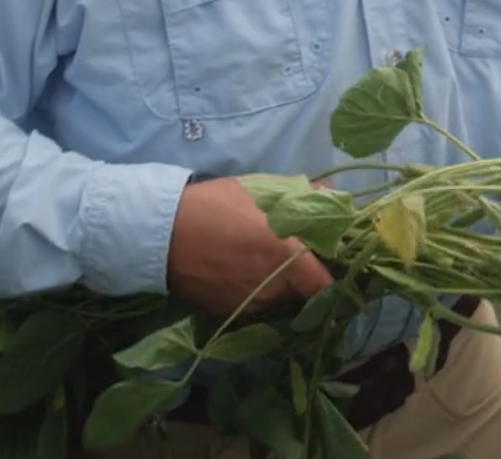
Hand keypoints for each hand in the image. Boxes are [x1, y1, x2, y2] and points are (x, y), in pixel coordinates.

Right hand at [166, 175, 334, 317]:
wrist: (162, 232)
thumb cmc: (217, 204)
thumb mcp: (264, 189)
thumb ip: (307, 196)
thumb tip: (337, 200)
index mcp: (288, 258)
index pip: (326, 286)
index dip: (332, 275)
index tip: (330, 261)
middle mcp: (273, 289)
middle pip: (303, 293)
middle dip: (304, 276)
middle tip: (295, 253)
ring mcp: (249, 304)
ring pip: (278, 299)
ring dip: (279, 283)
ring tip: (262, 258)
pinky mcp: (228, 312)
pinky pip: (254, 303)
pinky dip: (255, 290)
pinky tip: (241, 268)